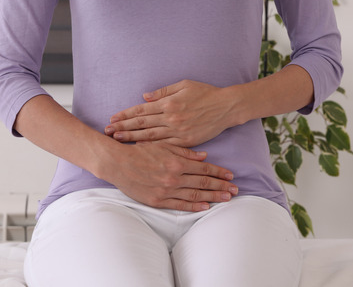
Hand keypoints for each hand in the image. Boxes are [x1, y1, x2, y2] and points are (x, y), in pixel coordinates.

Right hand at [102, 142, 238, 211]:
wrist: (117, 163)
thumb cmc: (141, 151)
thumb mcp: (164, 146)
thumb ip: (186, 152)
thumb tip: (205, 157)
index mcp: (177, 162)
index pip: (204, 169)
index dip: (219, 172)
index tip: (231, 175)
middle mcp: (174, 177)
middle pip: (203, 183)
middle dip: (221, 186)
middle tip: (235, 190)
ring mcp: (166, 190)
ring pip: (195, 195)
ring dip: (212, 197)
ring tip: (226, 198)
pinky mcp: (157, 200)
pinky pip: (179, 205)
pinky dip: (194, 206)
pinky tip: (206, 206)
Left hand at [105, 80, 239, 147]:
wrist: (227, 107)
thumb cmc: (206, 93)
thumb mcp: (184, 85)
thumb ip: (164, 92)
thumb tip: (145, 97)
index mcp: (169, 103)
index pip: (142, 110)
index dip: (125, 115)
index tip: (112, 118)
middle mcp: (171, 118)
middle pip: (142, 124)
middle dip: (123, 128)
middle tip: (108, 132)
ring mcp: (179, 131)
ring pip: (150, 136)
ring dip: (132, 138)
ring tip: (118, 140)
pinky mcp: (187, 141)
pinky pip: (165, 146)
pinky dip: (151, 148)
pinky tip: (140, 150)